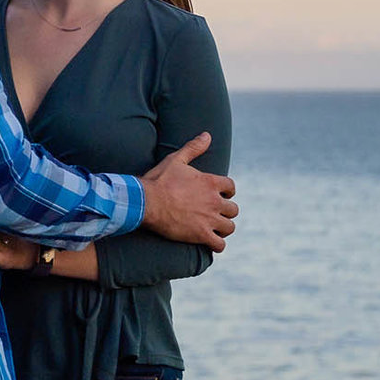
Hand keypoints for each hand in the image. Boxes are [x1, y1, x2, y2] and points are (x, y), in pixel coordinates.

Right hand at [139, 132, 237, 250]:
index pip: (231, 187)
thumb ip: (193, 148)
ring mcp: (209, 219)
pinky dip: (216, 245)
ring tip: (214, 228)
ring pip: (229, 227)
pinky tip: (210, 243)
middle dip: (226, 211)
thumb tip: (207, 135)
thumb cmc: (158, 180)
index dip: (226, 191)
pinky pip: (219, 244)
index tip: (220, 195)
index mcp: (210, 183)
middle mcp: (214, 201)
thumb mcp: (176, 160)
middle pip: (233, 209)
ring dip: (223, 228)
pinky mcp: (201, 235)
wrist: (145, 202)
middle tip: (214, 213)